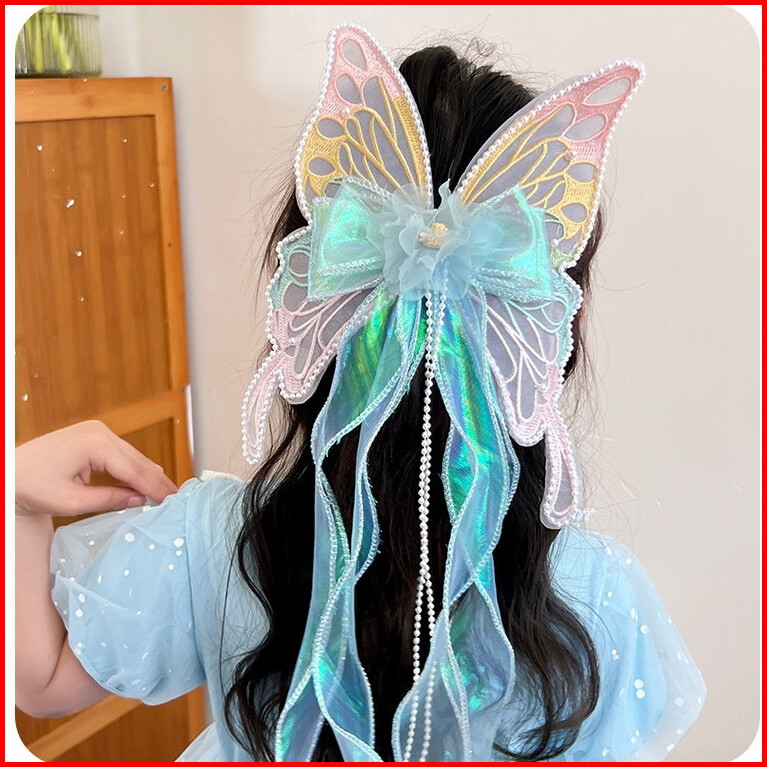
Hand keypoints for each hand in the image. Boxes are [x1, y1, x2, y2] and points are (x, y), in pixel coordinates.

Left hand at [15, 420, 176, 516]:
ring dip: (149, 474)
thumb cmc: (32, 488)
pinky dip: (135, 469)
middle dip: (157, 480)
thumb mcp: (71, 501)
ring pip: (133, 456)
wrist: (10, 474)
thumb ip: (108, 500)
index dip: (153, 487)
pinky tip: (148, 481)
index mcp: (93, 444)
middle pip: (137, 460)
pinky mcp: (95, 435)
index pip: (133, 469)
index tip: (170, 502)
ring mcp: (97, 430)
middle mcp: (99, 431)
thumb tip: (140, 501)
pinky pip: (123, 453)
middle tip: (177, 498)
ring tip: (167, 492)